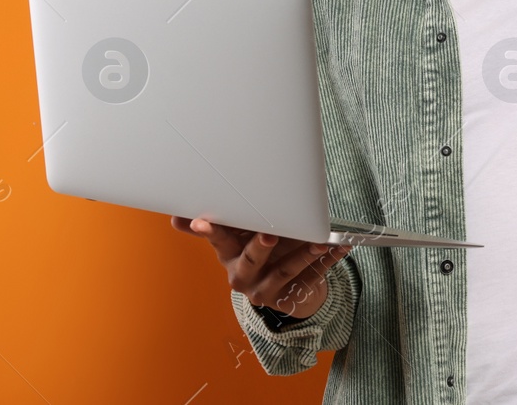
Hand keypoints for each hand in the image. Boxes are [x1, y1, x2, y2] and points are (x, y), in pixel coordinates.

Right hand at [171, 215, 350, 318]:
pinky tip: (340, 248)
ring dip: (303, 255)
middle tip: (269, 234)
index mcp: (229, 255)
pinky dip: (327, 262)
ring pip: (284, 271)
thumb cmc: (264, 252)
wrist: (287, 288)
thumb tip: (176, 217)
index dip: (210, 231)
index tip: (201, 221)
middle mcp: (242, 275)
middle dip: (259, 247)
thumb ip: (221, 226)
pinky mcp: (287, 299)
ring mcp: (264, 290)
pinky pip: (310, 279)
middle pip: (250, 259)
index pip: (218, 240)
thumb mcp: (242, 238)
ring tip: (320, 241)